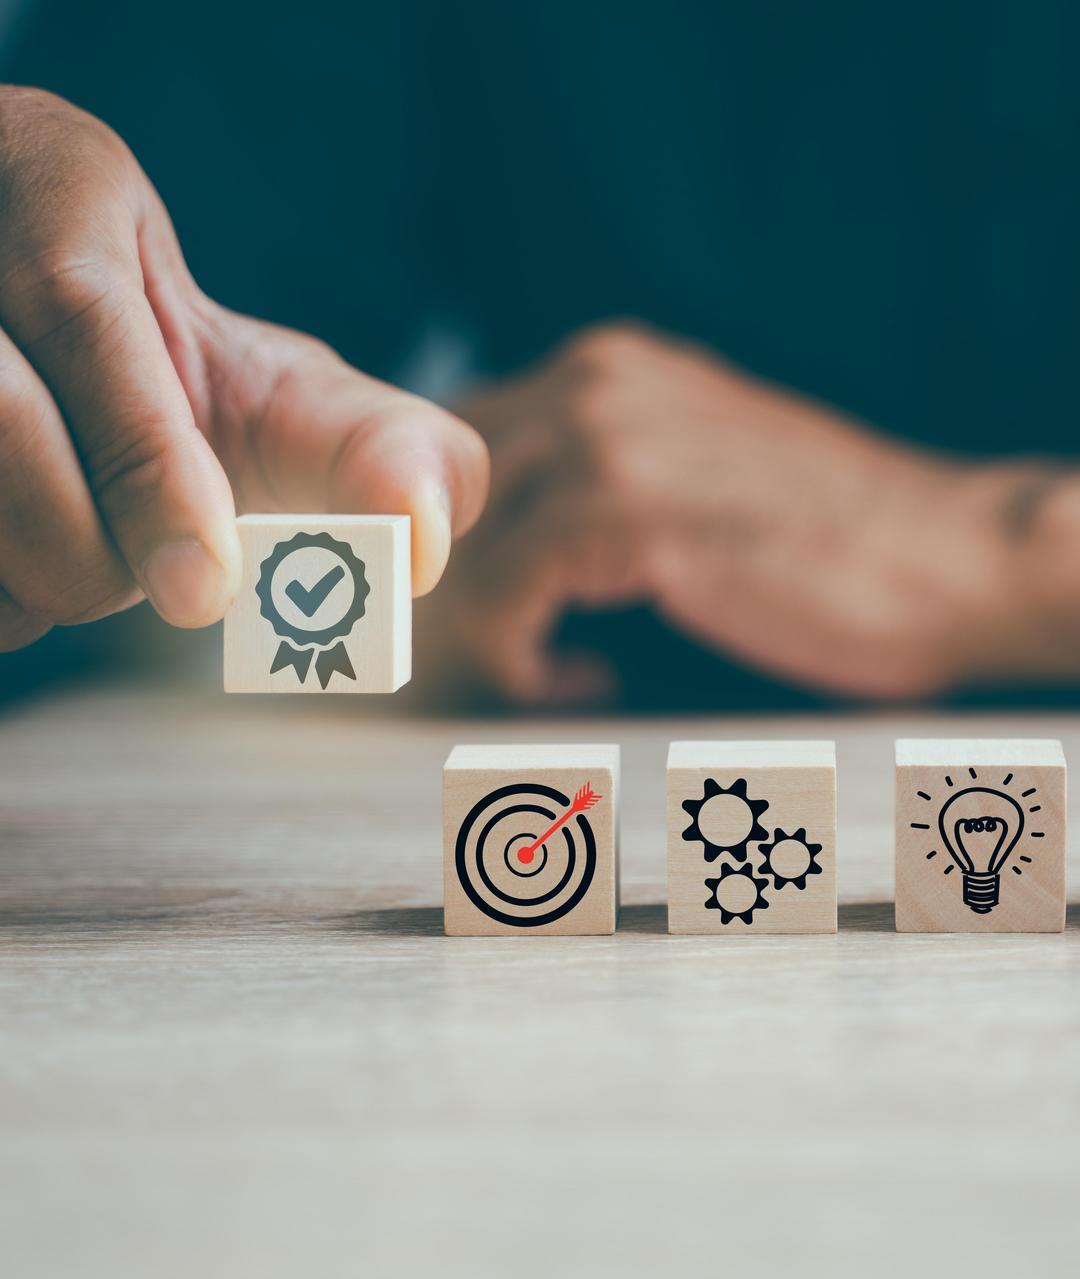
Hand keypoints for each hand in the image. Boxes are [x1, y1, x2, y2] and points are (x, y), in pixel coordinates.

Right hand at [0, 88, 487, 650]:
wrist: (53, 367)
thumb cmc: (181, 390)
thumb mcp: (287, 396)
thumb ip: (374, 452)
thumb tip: (424, 540)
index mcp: (53, 184)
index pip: (77, 307)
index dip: (146, 460)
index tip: (207, 587)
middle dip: (92, 545)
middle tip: (160, 576)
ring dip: (32, 580)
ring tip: (91, 555)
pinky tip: (29, 563)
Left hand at [422, 321, 1059, 702]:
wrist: (945, 556)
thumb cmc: (825, 535)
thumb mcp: (695, 464)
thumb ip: (608, 469)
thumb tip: (516, 531)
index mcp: (607, 367)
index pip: (459, 440)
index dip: (445, 530)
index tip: (470, 602)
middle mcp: (593, 384)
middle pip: (438, 489)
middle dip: (446, 580)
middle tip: (488, 646)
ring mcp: (607, 442)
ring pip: (459, 544)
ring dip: (485, 627)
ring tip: (543, 669)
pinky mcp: (628, 516)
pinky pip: (503, 594)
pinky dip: (519, 655)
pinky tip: (578, 679)